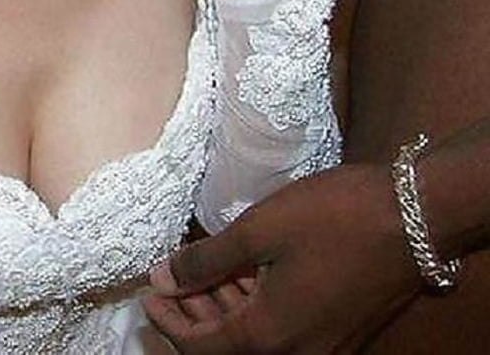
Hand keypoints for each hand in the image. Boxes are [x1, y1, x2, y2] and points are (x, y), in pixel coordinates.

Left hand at [143, 164, 420, 353]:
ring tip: (201, 268)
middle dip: (193, 314)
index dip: (167, 319)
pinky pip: (283, 330)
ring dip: (224, 308)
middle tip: (170, 278)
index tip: (147, 291)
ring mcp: (322, 346)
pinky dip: (255, 306)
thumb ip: (206, 259)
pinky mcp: (339, 329)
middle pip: (229, 348)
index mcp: (271, 337)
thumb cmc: (332, 219)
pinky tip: (242, 270)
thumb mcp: (257, 231)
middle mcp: (298, 354)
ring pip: (257, 339)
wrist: (413, 218)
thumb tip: (164, 275)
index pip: (201, 347)